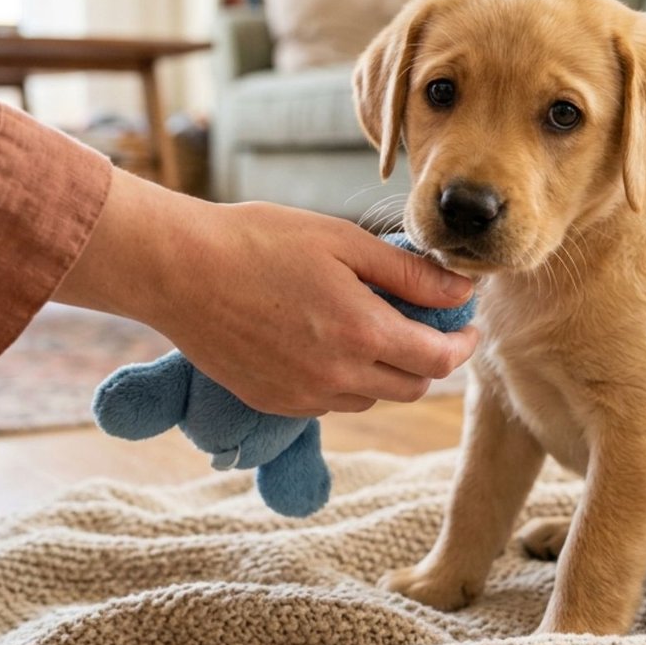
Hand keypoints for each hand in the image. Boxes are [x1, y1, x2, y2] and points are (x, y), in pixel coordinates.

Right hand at [55, 171, 479, 415]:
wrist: (178, 270)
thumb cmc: (260, 241)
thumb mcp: (344, 242)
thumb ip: (409, 273)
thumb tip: (462, 290)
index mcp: (362, 333)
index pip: (438, 360)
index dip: (462, 344)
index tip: (467, 326)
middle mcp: (337, 376)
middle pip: (411, 386)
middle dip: (429, 359)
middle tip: (428, 325)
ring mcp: (303, 397)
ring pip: (372, 396)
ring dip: (387, 370)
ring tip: (372, 325)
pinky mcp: (274, 403)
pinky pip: (331, 401)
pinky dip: (346, 378)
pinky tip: (328, 340)